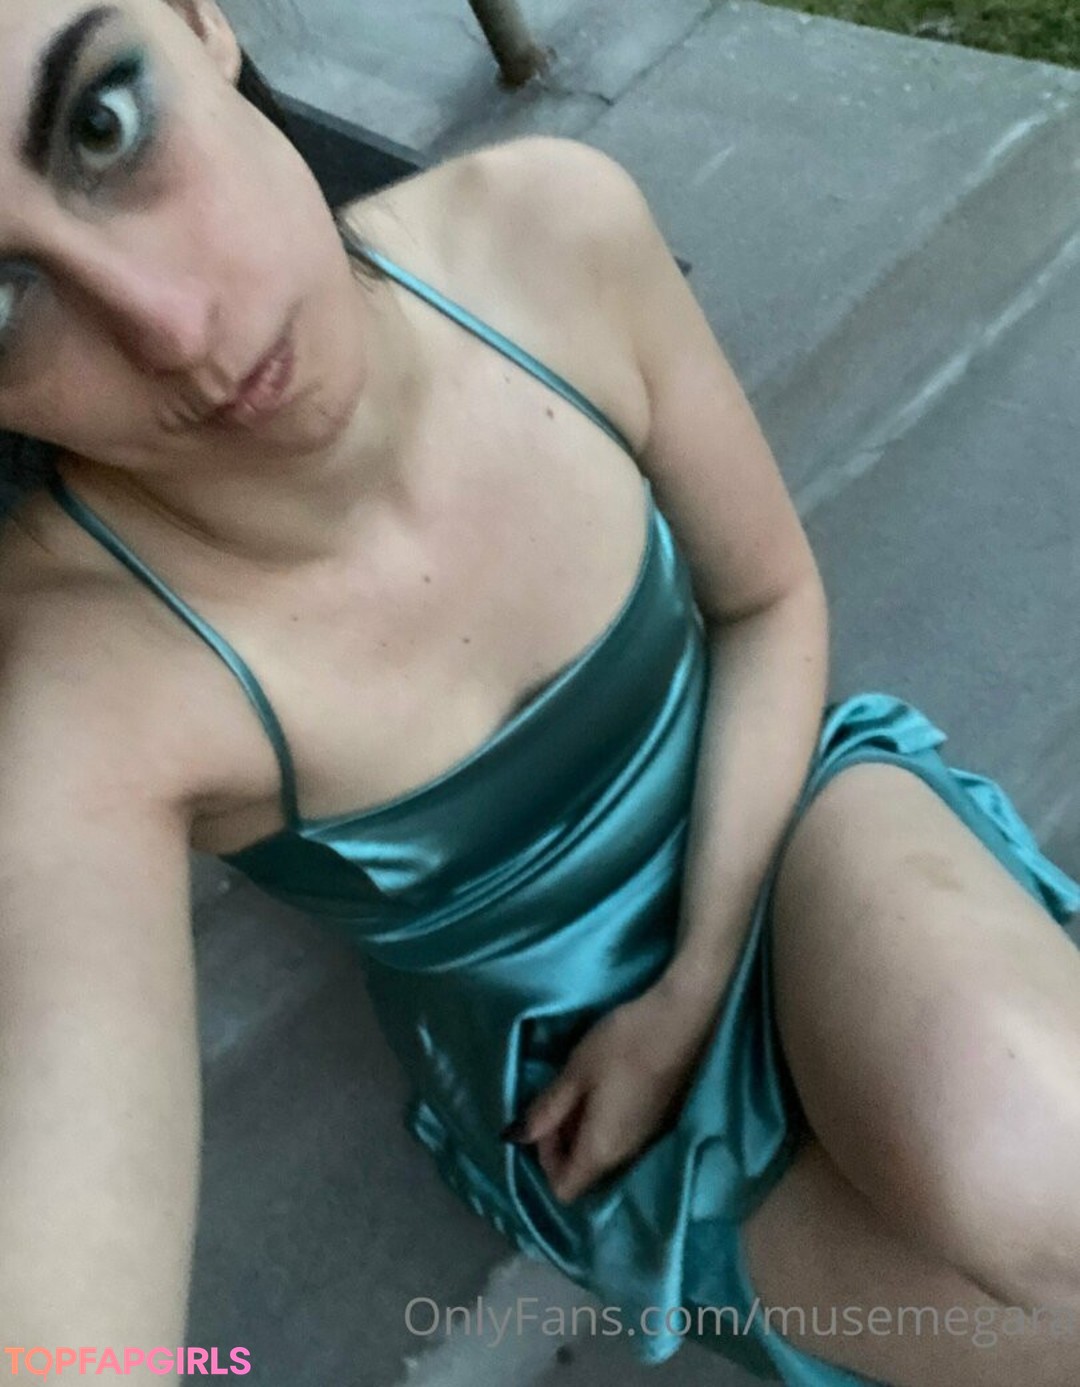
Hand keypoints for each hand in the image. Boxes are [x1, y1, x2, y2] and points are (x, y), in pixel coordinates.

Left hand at [503, 978, 720, 1203]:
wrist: (683, 1020)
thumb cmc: (623, 1045)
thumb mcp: (576, 1072)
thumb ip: (546, 1110)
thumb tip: (516, 1138)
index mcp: (601, 1151)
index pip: (564, 1189)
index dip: (545, 1159)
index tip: (546, 1117)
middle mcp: (626, 1156)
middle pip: (585, 1172)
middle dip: (563, 1142)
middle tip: (559, 1097)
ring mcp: (647, 1139)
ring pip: (604, 1153)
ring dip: (584, 1128)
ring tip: (582, 1086)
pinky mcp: (660, 1120)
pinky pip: (622, 1136)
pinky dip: (606, 1119)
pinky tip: (607, 1082)